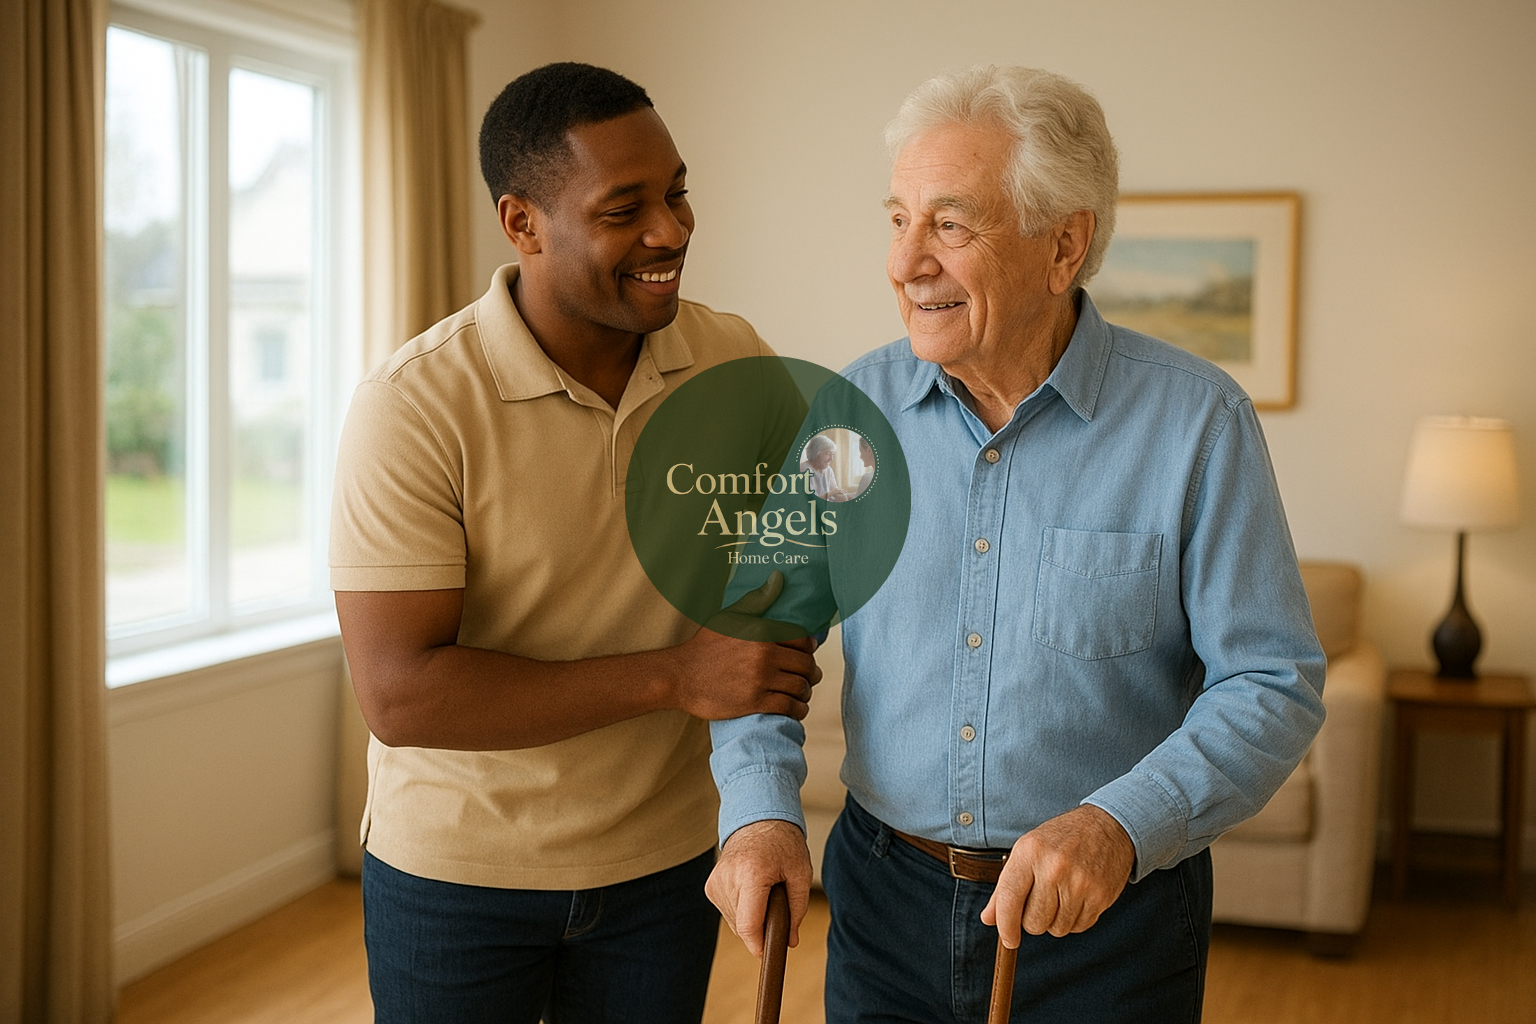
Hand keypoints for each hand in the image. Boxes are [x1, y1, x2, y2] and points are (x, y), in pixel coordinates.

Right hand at [670, 572, 821, 720]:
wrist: (680, 676)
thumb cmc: (705, 645)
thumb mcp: (729, 617)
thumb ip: (757, 599)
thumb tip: (779, 577)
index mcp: (762, 632)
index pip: (803, 640)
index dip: (809, 648)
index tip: (806, 654)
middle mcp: (764, 655)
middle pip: (806, 665)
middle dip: (811, 672)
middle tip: (808, 677)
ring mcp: (760, 680)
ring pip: (801, 687)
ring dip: (806, 692)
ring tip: (802, 694)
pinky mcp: (755, 702)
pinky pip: (789, 707)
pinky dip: (798, 710)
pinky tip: (796, 709)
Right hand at [706, 819, 813, 957]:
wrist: (757, 818)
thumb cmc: (782, 843)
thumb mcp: (800, 873)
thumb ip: (797, 909)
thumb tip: (790, 941)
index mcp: (751, 874)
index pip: (748, 925)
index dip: (759, 944)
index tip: (768, 953)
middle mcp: (728, 878)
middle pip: (742, 926)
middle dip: (761, 926)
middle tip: (777, 904)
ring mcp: (715, 881)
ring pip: (734, 922)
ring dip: (752, 917)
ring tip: (763, 891)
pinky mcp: (710, 885)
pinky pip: (727, 912)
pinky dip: (742, 909)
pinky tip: (751, 891)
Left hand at [980, 805, 1133, 944]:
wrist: (1107, 825)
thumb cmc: (1062, 839)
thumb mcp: (1028, 851)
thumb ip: (1005, 887)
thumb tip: (988, 919)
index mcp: (1030, 852)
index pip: (1009, 899)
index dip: (1006, 925)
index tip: (1009, 939)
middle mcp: (1054, 867)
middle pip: (1033, 922)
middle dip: (1033, 920)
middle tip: (1041, 900)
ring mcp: (1079, 883)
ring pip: (1056, 929)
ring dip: (1055, 920)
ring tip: (1061, 895)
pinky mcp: (1100, 896)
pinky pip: (1079, 927)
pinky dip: (1074, 920)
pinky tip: (1077, 898)